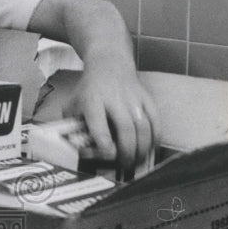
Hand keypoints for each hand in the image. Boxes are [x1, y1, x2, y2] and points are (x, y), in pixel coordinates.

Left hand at [61, 56, 158, 173]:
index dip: (104, 142)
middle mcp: (114, 99)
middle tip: (125, 164)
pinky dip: (155, 138)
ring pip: (144, 126)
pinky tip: (149, 149)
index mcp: (92, 100)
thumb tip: (73, 152)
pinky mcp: (147, 99)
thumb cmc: (89, 90)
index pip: (98, 123)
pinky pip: (156, 121)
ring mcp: (133, 99)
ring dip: (142, 148)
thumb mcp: (73, 104)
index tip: (108, 154)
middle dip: (127, 150)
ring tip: (136, 161)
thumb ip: (71, 127)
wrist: (109, 64)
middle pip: (125, 127)